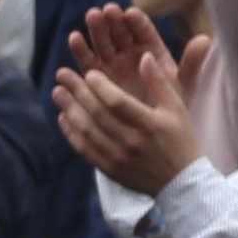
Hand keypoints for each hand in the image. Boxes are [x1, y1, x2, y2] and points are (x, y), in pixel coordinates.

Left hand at [50, 5, 201, 196]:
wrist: (179, 181)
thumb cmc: (180, 139)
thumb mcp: (177, 107)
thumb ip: (159, 82)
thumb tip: (145, 56)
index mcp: (150, 124)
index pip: (118, 102)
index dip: (100, 86)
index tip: (89, 72)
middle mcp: (131, 141)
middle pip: (97, 113)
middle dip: (77, 91)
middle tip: (63, 74)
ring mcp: (117, 157)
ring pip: (87, 130)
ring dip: (69, 109)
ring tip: (58, 92)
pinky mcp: (108, 168)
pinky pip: (84, 149)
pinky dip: (71, 132)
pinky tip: (64, 117)